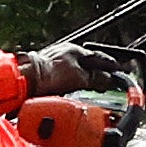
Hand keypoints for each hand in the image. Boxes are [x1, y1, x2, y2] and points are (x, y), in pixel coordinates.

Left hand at [21, 38, 136, 99]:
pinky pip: (65, 81)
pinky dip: (72, 87)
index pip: (99, 58)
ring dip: (84, 82)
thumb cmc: (48, 73)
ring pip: (76, 73)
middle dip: (98, 74)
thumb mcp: (79, 77)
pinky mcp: (46, 76)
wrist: (24, 80)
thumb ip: (95, 78)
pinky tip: (73, 95)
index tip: (121, 72)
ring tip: (92, 92)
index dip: (111, 66)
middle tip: (109, 83)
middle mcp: (64, 55)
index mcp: (75, 51)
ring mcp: (54, 65)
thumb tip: (108, 80)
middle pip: (87, 66)